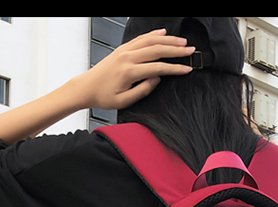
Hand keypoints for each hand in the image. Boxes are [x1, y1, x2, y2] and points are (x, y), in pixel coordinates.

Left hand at [75, 28, 195, 109]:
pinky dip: (153, 34)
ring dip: (168, 40)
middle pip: (157, 50)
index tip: (187, 69)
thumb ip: (143, 90)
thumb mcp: (124, 101)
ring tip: (182, 42)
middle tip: (191, 50)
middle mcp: (127, 57)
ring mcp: (124, 50)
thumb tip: (157, 79)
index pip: (158, 68)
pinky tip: (163, 33)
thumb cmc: (103, 97)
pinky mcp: (122, 48)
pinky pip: (141, 38)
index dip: (174, 68)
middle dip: (176, 49)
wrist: (86, 88)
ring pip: (150, 41)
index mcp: (129, 72)